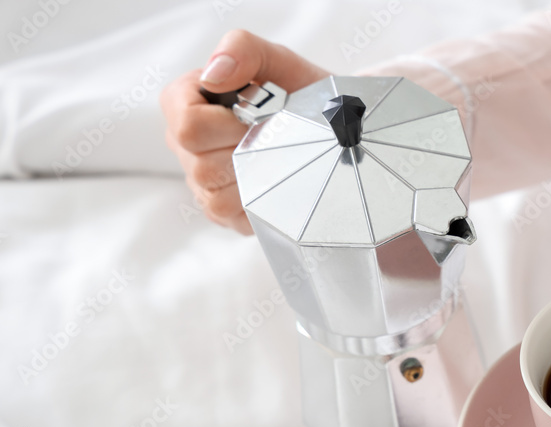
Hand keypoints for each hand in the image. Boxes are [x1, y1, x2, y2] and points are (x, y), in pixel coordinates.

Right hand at [160, 30, 330, 233]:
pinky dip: (259, 200)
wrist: (330, 125)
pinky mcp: (224, 212)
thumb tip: (214, 74)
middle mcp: (185, 145)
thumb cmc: (298, 91)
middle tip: (275, 135)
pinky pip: (233, 216)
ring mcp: (202, 182)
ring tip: (277, 155)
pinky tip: (275, 179)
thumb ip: (242, 50)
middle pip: (202, 166)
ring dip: (257, 176)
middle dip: (248, 150)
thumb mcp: (276, 60)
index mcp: (184, 102)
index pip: (186, 126)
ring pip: (217, 195)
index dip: (225, 125)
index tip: (255, 114)